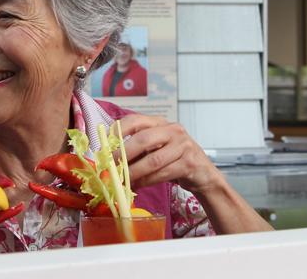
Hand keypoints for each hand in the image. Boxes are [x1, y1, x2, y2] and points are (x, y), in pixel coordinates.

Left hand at [115, 114, 274, 233]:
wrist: (202, 173)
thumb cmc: (173, 159)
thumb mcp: (154, 149)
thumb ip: (135, 150)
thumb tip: (108, 159)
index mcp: (159, 122)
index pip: (135, 120)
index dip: (117, 131)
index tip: (104, 144)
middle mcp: (173, 130)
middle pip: (143, 139)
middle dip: (124, 154)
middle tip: (110, 166)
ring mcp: (183, 145)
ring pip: (153, 160)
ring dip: (134, 173)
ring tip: (121, 181)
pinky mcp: (189, 163)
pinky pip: (162, 173)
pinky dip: (146, 181)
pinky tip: (135, 186)